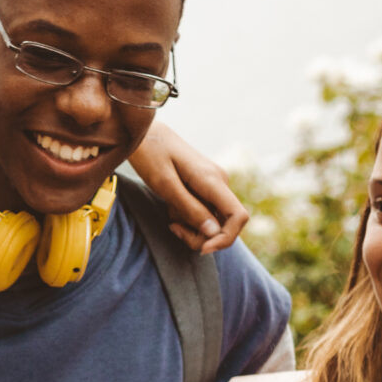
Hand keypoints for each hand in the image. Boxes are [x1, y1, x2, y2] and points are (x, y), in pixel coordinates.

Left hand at [126, 124, 248, 253]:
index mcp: (212, 180)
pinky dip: (188, 216)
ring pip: (213, 219)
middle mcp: (219, 182)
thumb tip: (214, 233)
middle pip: (224, 224)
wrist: (143, 133)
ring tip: (169, 211)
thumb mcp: (164, 184)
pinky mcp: (205, 186)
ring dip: (191, 225)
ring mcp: (213, 184)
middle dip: (201, 235)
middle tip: (172, 227)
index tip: (202, 248)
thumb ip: (190, 208)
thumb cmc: (150, 154)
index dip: (225, 238)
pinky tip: (171, 206)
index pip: (238, 217)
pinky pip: (204, 210)